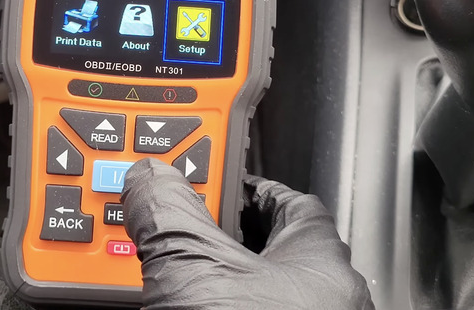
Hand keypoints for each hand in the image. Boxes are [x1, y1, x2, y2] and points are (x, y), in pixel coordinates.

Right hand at [121, 158, 373, 309]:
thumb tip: (152, 176)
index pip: (288, 200)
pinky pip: (240, 309)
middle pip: (265, 245)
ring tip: (168, 269)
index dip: (244, 184)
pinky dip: (207, 302)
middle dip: (218, 231)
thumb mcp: (194, 268)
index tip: (209, 176)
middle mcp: (322, 298)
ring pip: (253, 286)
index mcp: (322, 263)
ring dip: (210, 273)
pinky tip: (180, 306)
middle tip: (177, 223)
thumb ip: (171, 213)